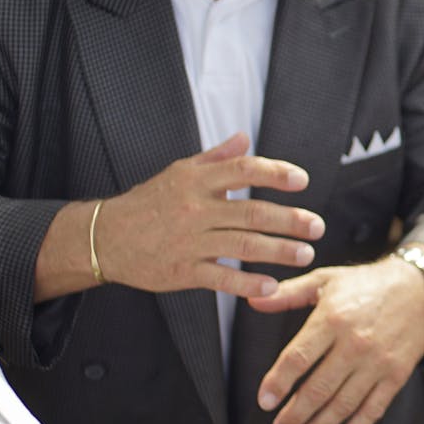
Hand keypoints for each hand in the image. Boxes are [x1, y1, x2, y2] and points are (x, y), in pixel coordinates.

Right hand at [89, 133, 323, 297]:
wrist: (106, 237)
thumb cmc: (148, 202)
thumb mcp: (179, 172)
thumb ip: (216, 158)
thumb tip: (245, 137)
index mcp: (196, 180)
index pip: (243, 170)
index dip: (276, 173)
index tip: (302, 181)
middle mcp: (195, 208)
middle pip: (251, 212)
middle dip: (289, 220)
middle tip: (317, 226)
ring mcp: (189, 241)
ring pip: (242, 245)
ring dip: (278, 251)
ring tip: (305, 254)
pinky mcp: (182, 271)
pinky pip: (220, 278)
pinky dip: (247, 283)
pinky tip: (271, 286)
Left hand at [248, 255, 423, 423]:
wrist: (419, 287)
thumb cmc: (366, 284)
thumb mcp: (325, 281)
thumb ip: (288, 294)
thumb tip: (253, 300)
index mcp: (332, 318)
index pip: (298, 358)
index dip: (278, 382)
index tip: (265, 401)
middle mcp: (354, 343)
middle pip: (318, 388)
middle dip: (295, 414)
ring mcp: (377, 361)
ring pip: (344, 403)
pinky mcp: (397, 374)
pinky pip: (375, 407)